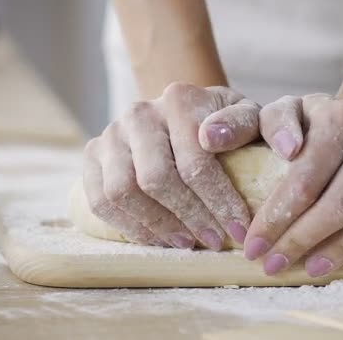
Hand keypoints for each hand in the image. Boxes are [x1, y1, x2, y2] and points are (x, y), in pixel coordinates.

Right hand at [83, 83, 259, 248]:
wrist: (188, 112)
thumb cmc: (225, 123)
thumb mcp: (248, 117)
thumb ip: (244, 123)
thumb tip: (213, 138)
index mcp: (179, 100)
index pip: (195, 162)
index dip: (218, 202)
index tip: (239, 230)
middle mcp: (140, 113)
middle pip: (156, 179)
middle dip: (189, 217)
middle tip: (213, 240)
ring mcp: (112, 133)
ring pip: (122, 191)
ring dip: (157, 225)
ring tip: (186, 242)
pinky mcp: (94, 154)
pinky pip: (99, 200)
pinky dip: (128, 226)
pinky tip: (157, 239)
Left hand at [244, 94, 342, 275]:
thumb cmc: (324, 128)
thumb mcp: (289, 114)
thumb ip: (251, 124)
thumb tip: (208, 139)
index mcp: (342, 116)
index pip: (304, 178)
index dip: (276, 219)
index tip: (253, 249)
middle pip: (340, 204)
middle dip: (301, 241)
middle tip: (274, 266)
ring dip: (342, 252)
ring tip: (311, 269)